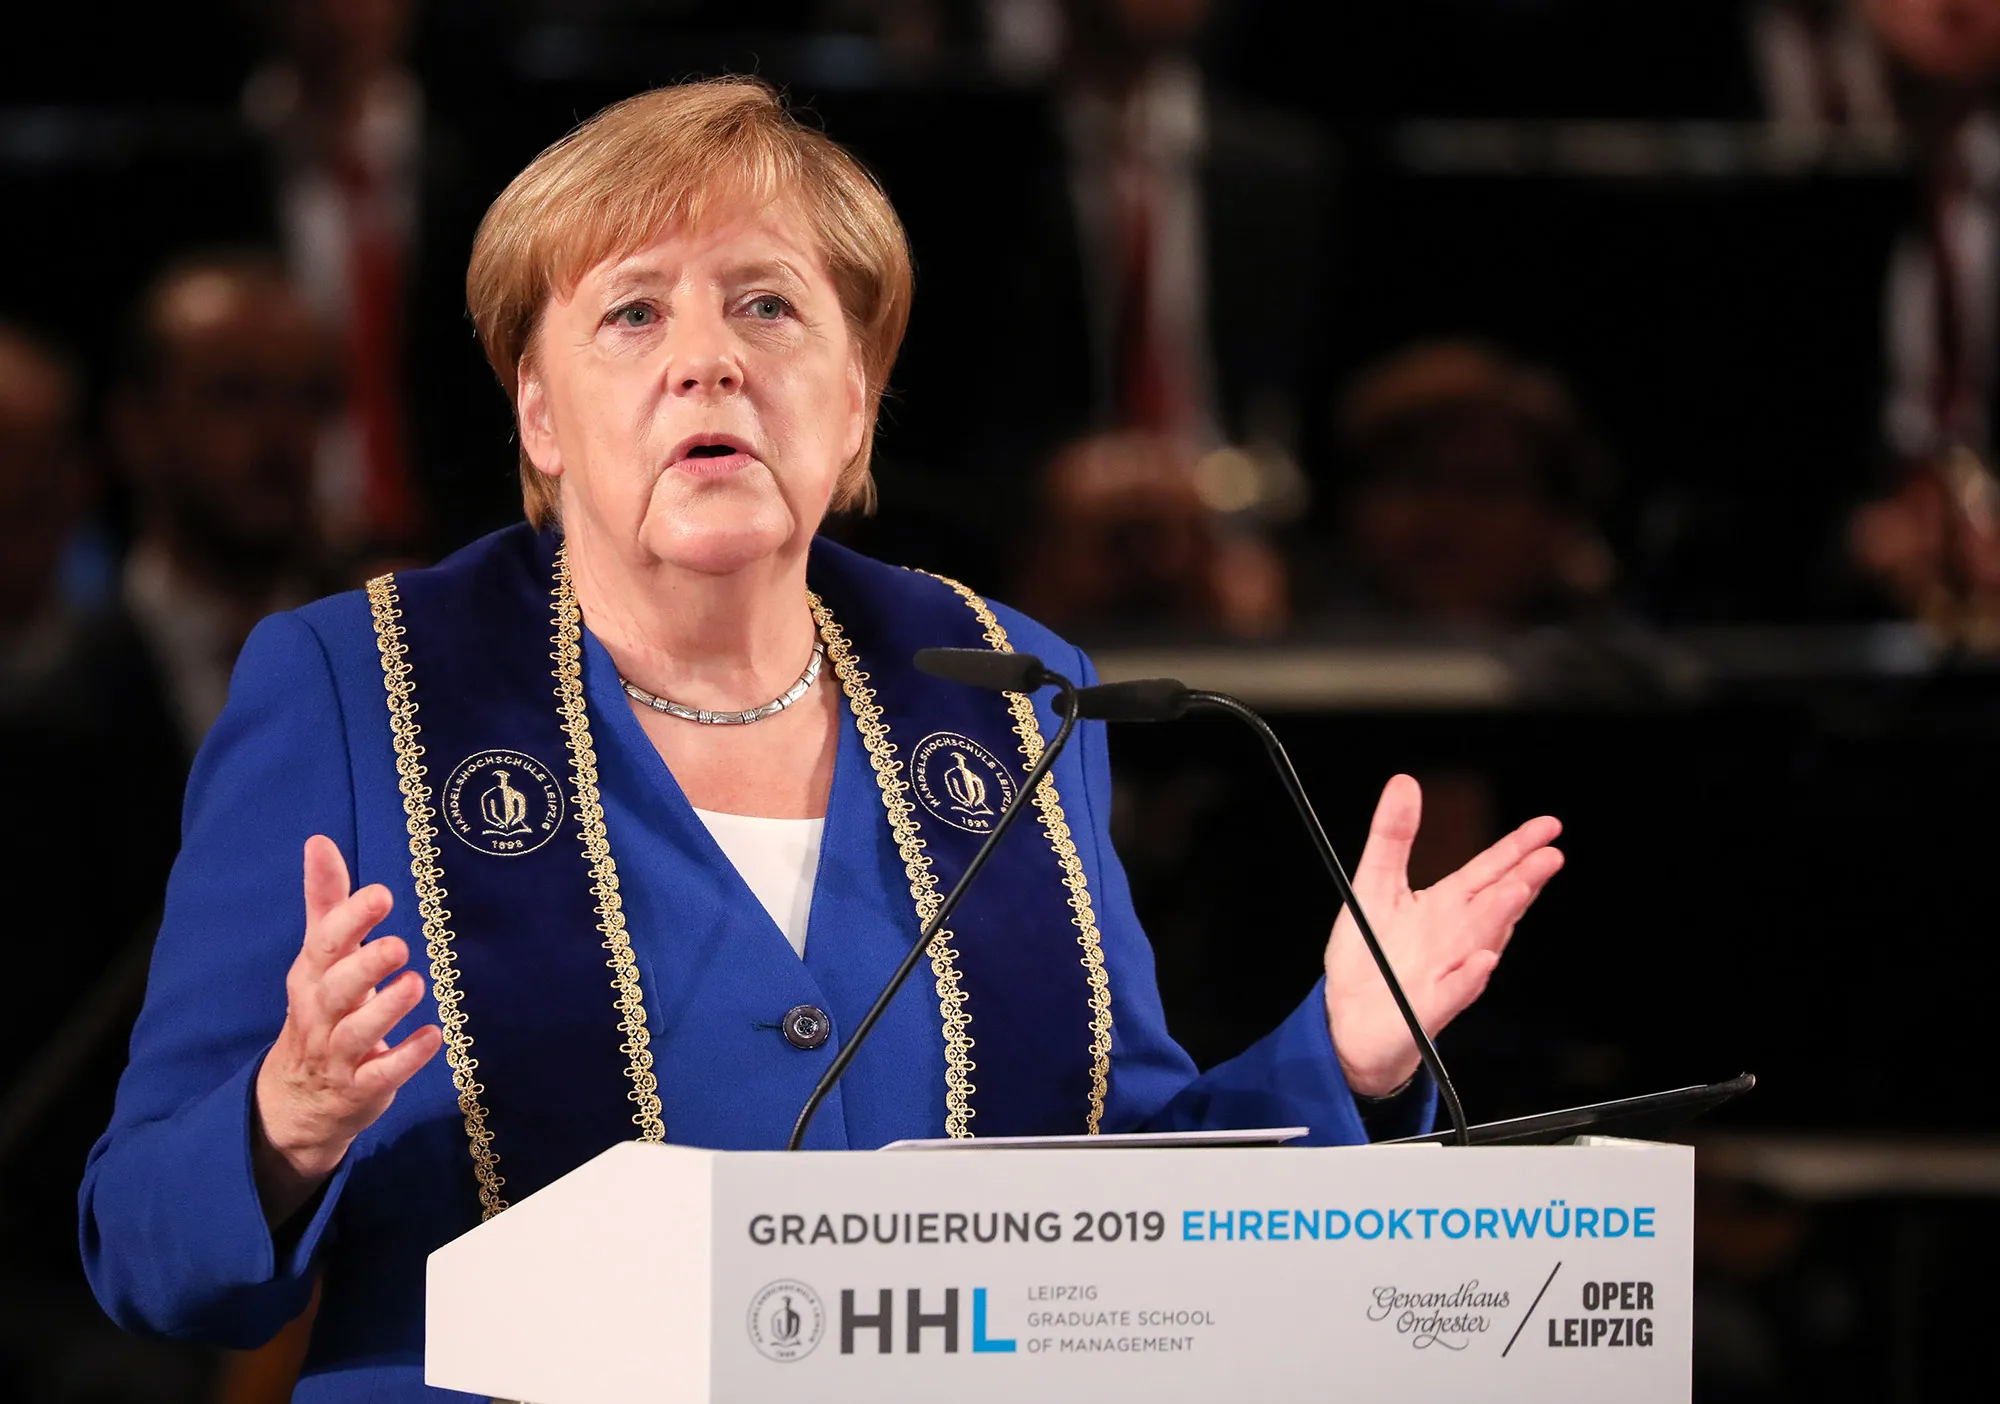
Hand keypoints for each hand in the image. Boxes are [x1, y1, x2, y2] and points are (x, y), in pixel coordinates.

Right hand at [252, 836, 442, 1224]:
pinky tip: (434, 1037)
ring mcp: (338, 1054)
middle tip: (399, 945)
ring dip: (386, 1010)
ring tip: (416, 984)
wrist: (296, 1100)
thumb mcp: (320, 958)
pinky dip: (405, 1058)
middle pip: (336, 989)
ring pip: (357, 1033)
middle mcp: (321, 1014)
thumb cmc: (320, 1011)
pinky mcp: (360, 1088)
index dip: (351, 919)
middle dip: (365, 966)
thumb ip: (326, 902)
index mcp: (313, 976)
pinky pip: (381, 1075)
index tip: (381, 893)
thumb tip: (319, 841)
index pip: (325, 944)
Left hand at [1323, 776, 1562, 1096]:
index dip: (1518, 848)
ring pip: (1481, 941)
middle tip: (1550, 855)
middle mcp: (1456, 936)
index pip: (1489, 870)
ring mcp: (1448, 972)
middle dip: (1524, 879)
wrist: (1349, 1017)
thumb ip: (1392, 836)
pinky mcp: (1428, 1007)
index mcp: (1446, 905)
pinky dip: (1468, 978)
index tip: (1549, 826)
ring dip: (1500, 918)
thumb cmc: (1369, 954)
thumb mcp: (1373, 884)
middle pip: (1496, 902)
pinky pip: (1453, 992)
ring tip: (1518, 891)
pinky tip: (1482, 961)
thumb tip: (1404, 782)